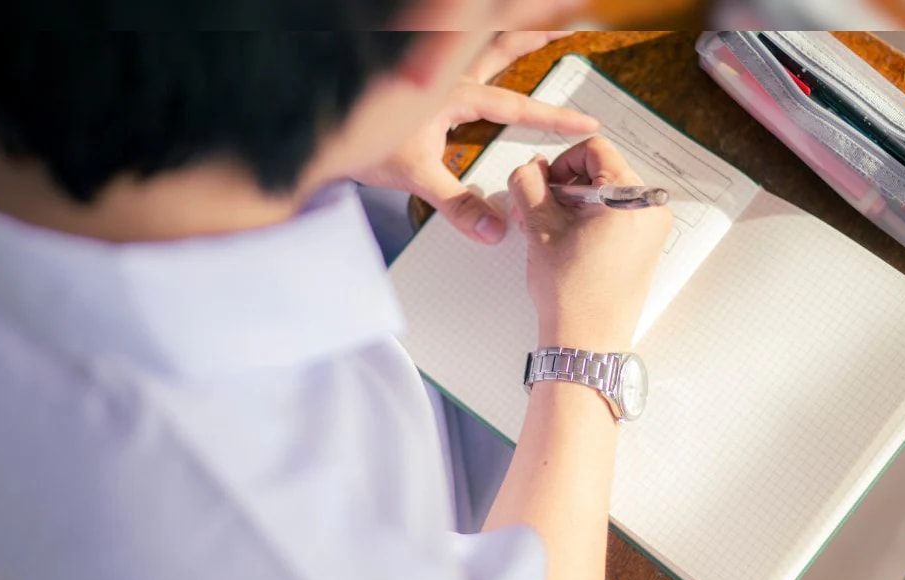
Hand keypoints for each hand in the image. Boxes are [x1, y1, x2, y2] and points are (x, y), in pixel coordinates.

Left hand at [354, 32, 598, 243]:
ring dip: (510, 36)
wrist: (318, 130)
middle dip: (536, 38)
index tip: (586, 124)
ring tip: (537, 25)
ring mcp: (432, 70)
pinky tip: (478, 54)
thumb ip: (457, 204)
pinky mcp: (417, 75)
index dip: (554, 117)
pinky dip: (477, 46)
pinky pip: (456, 53)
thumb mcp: (414, 175)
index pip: (516, 106)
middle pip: (502, 48)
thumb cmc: (358, 140)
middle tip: (566, 28)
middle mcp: (446, 74)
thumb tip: (491, 229)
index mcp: (453, 94)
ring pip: (481, 42)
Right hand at [507, 136, 671, 350]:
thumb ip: (530, 185)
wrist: (587, 342)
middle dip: (567, 185)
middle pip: (603, 170)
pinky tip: (569, 243)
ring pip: (607, 193)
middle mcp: (650, 209)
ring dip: (576, 203)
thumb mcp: (540, 229)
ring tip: (552, 232)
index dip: (562, 162)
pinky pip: (617, 215)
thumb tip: (530, 168)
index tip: (546, 186)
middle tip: (541, 213)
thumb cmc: (572, 295)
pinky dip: (591, 219)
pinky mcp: (645, 246)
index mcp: (631, 197)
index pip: (595, 150)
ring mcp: (651, 229)